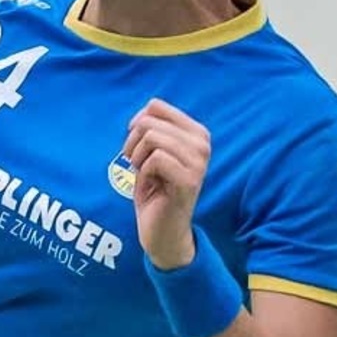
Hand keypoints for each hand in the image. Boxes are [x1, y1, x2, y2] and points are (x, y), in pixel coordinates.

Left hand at [123, 99, 210, 269]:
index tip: (137, 145)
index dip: (136, 123)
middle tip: (138, 165)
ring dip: (138, 158)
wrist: (163, 231)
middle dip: (134, 143)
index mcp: (196, 133)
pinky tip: (152, 185)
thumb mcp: (152, 152)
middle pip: (149, 122)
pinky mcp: (189, 180)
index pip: (156, 106)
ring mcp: (199, 162)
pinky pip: (155, 159)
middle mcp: (202, 144)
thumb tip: (141, 116)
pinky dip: (144, 172)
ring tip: (145, 174)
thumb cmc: (155, 190)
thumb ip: (152, 128)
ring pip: (151, 138)